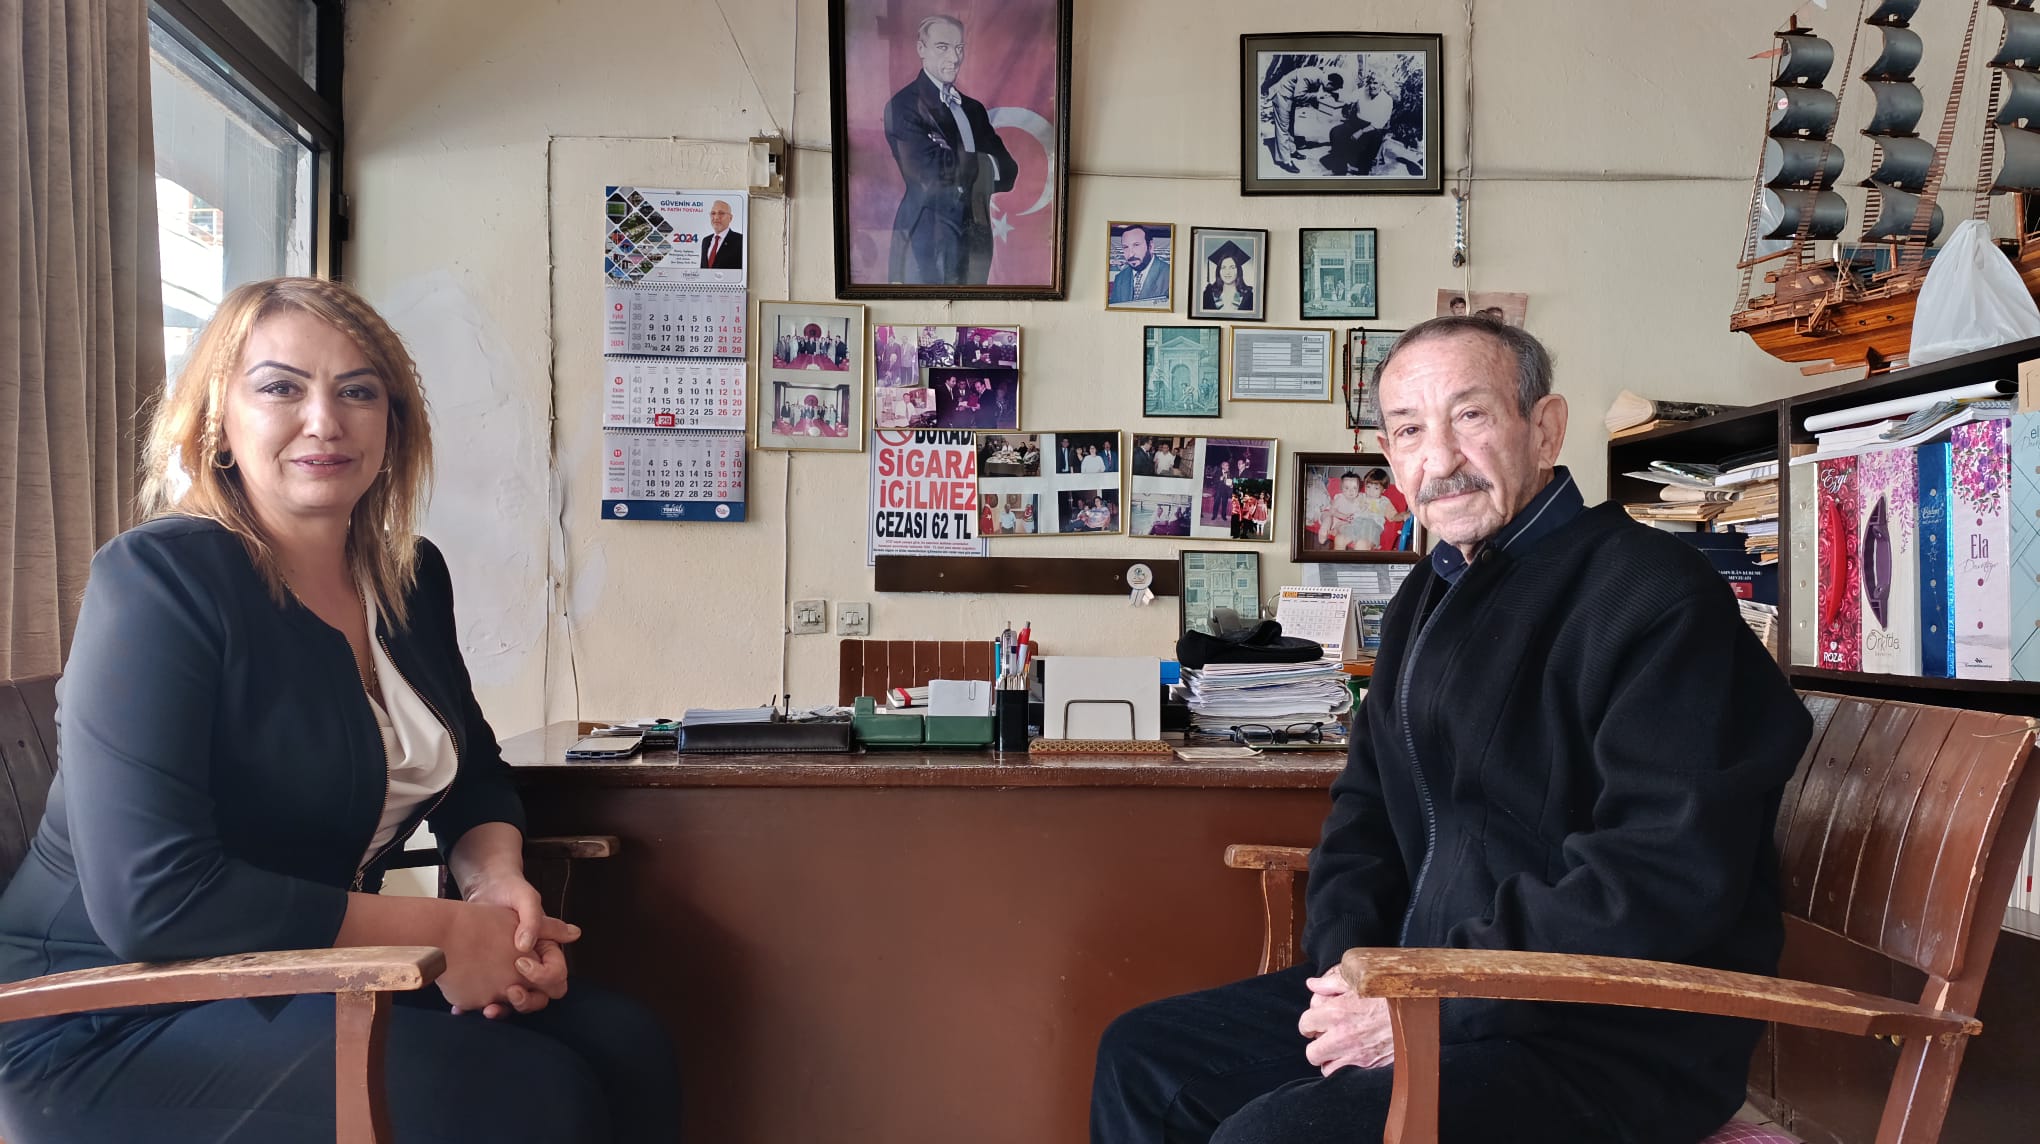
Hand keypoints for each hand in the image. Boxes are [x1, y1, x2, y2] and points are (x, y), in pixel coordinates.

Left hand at [455, 874, 579, 1017]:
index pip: (557, 975)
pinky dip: (475, 1007)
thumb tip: (529, 945)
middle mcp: (531, 968)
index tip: (521, 962)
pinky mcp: (488, 980)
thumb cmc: (509, 892)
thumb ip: (533, 920)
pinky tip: (462, 1007)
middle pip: (540, 997)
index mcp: (546, 950)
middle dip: (526, 1000)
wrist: (480, 892)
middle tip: (510, 991)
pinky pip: (486, 1000)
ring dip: (503, 1010)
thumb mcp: (525, 900)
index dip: (543, 975)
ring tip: (486, 1009)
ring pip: (513, 1005)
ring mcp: (509, 975)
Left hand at [1298, 969, 1395, 1075]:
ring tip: (1338, 1048)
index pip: (1305, 1024)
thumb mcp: (1357, 980)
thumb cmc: (1387, 992)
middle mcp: (1343, 1036)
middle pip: (1312, 1052)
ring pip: (1327, 1068)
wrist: (1416, 1009)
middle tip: (1325, 1037)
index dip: (1309, 1023)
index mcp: (1337, 1012)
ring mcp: (1357, 1054)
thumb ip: (1330, 984)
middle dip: (1317, 1044)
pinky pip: (1346, 1075)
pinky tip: (1351, 1056)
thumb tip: (1312, 985)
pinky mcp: (1370, 1065)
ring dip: (1329, 1059)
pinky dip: (1344, 1068)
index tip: (1315, 1023)